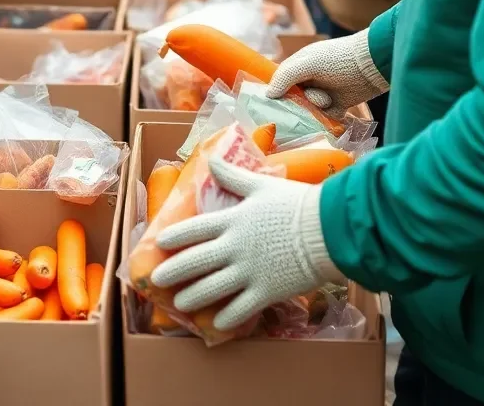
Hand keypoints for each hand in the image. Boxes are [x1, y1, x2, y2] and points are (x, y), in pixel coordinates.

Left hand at [151, 158, 342, 331]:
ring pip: (212, 288)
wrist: (326, 229)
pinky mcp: (266, 291)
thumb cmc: (294, 203)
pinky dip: (227, 317)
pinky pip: (241, 309)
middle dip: (174, 272)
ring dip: (193, 297)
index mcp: (232, 220)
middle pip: (196, 261)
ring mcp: (248, 271)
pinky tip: (218, 324)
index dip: (175, 236)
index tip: (159, 243)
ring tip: (180, 304)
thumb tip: (211, 160)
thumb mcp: (260, 184)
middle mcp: (234, 247)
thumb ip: (232, 176)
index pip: (195, 229)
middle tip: (157, 280)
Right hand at [266, 29, 386, 111]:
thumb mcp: (309, 63)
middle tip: (311, 102)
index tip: (277, 107)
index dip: (278, 95)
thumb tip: (268, 95)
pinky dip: (329, 121)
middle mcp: (310, 80)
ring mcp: (324, 93)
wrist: (374, 64)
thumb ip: (287, 76)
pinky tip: (334, 115)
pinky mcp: (338, 106)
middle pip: (295, 101)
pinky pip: (326, 119)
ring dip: (316, 112)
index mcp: (299, 66)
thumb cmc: (339, 60)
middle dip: (300, 106)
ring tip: (329, 102)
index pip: (281, 83)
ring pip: (310, 112)